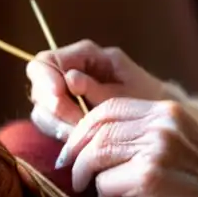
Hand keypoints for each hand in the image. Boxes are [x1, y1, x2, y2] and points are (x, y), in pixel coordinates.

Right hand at [27, 40, 165, 141]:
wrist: (159, 117)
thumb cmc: (147, 99)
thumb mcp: (127, 93)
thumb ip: (97, 88)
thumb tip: (69, 78)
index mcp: (86, 55)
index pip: (47, 61)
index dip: (46, 79)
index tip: (57, 98)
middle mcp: (70, 70)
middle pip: (39, 86)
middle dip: (54, 108)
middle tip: (76, 125)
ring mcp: (65, 93)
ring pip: (42, 108)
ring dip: (57, 124)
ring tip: (82, 135)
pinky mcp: (66, 114)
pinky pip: (52, 123)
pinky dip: (61, 133)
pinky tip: (79, 141)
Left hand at [55, 98, 197, 196]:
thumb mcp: (178, 137)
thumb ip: (145, 131)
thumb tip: (97, 141)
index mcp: (163, 110)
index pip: (109, 107)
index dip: (84, 127)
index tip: (75, 146)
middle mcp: (158, 124)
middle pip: (98, 129)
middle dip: (77, 151)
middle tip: (71, 169)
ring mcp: (154, 149)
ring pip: (96, 154)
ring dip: (86, 174)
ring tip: (91, 188)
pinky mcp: (149, 176)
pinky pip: (107, 182)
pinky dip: (104, 195)